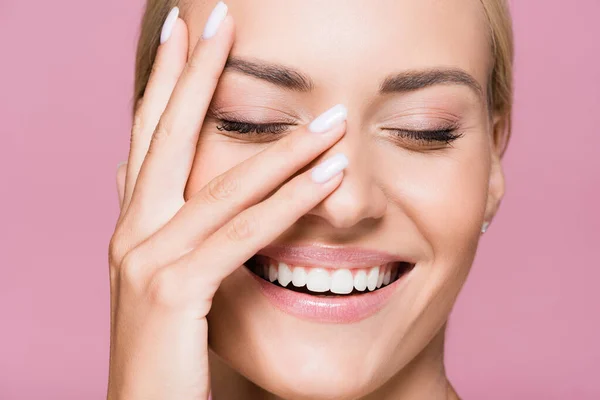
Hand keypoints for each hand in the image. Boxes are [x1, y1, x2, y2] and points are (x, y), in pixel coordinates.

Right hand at [107, 9, 347, 399]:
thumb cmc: (166, 353)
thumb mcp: (168, 281)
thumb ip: (177, 232)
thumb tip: (185, 190)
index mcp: (132, 226)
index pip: (150, 137)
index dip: (166, 81)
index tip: (187, 34)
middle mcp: (130, 233)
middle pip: (168, 136)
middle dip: (196, 73)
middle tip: (220, 17)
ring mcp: (145, 261)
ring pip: (222, 186)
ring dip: (281, 147)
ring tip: (329, 115)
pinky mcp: (173, 295)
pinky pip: (243, 237)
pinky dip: (290, 205)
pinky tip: (329, 178)